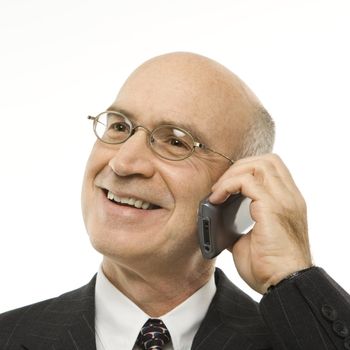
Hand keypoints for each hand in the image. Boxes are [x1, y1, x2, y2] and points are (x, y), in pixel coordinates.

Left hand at [209, 154, 311, 293]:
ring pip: (258, 165)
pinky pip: (247, 182)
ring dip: (232, 174)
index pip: (272, 168)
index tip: (227, 184)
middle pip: (266, 160)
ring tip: (218, 191)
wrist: (282, 286)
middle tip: (221, 185)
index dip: (247, 169)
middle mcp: (289, 197)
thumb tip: (218, 217)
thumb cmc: (268, 267)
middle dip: (238, 167)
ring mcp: (284, 201)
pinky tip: (217, 198)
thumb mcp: (250, 238)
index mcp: (287, 202)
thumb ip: (239, 222)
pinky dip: (228, 185)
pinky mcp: (273, 208)